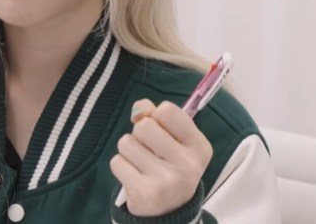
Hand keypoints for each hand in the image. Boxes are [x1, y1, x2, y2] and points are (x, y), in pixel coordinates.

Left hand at [110, 99, 212, 216]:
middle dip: (139, 133)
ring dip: (128, 150)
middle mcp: (187, 164)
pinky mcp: (144, 193)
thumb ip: (157, 116)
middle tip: (149, 149)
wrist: (170, 208)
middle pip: (143, 125)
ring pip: (126, 142)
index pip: (167, 110)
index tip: (161, 130)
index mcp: (199, 146)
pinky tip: (134, 176)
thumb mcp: (174, 139)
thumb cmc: (170, 164)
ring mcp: (166, 181)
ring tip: (141, 163)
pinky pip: (116, 162)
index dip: (156, 116)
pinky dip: (121, 166)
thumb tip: (139, 108)